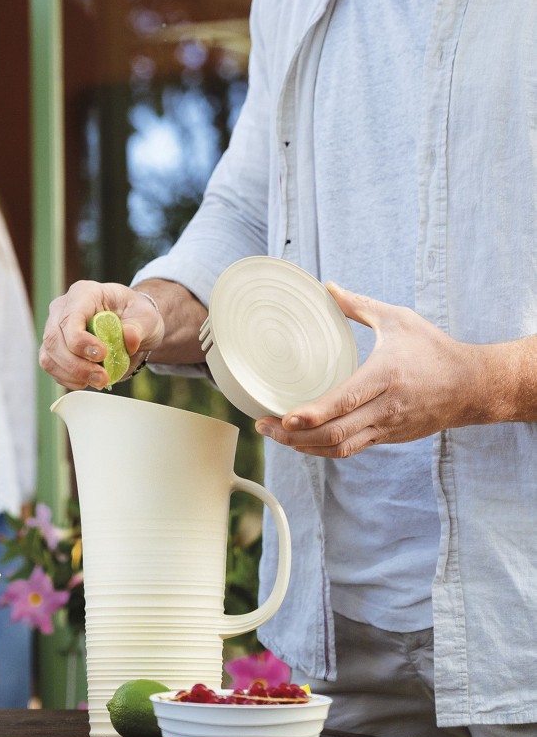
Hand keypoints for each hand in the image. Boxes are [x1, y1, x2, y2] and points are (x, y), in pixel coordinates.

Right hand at [38, 280, 163, 389]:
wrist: (131, 325)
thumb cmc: (135, 315)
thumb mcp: (146, 317)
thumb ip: (139, 327)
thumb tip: (130, 339)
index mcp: (84, 293)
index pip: (70, 318)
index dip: (80, 341)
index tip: (102, 355)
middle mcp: (63, 308)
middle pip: (54, 339)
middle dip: (76, 364)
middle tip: (102, 377)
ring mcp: (55, 328)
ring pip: (49, 356)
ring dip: (72, 374)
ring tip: (99, 380)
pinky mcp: (54, 348)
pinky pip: (52, 367)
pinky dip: (68, 379)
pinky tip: (88, 380)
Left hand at [254, 283, 482, 457]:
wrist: (472, 386)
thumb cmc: (433, 349)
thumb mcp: (398, 320)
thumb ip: (359, 306)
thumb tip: (327, 287)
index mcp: (385, 376)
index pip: (345, 402)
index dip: (313, 414)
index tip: (286, 417)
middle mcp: (385, 407)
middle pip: (335, 432)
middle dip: (294, 435)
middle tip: (264, 426)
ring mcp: (386, 427)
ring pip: (340, 447)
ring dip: (303, 446)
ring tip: (275, 435)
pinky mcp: (387, 438)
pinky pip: (349, 449)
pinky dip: (322, 449)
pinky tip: (300, 440)